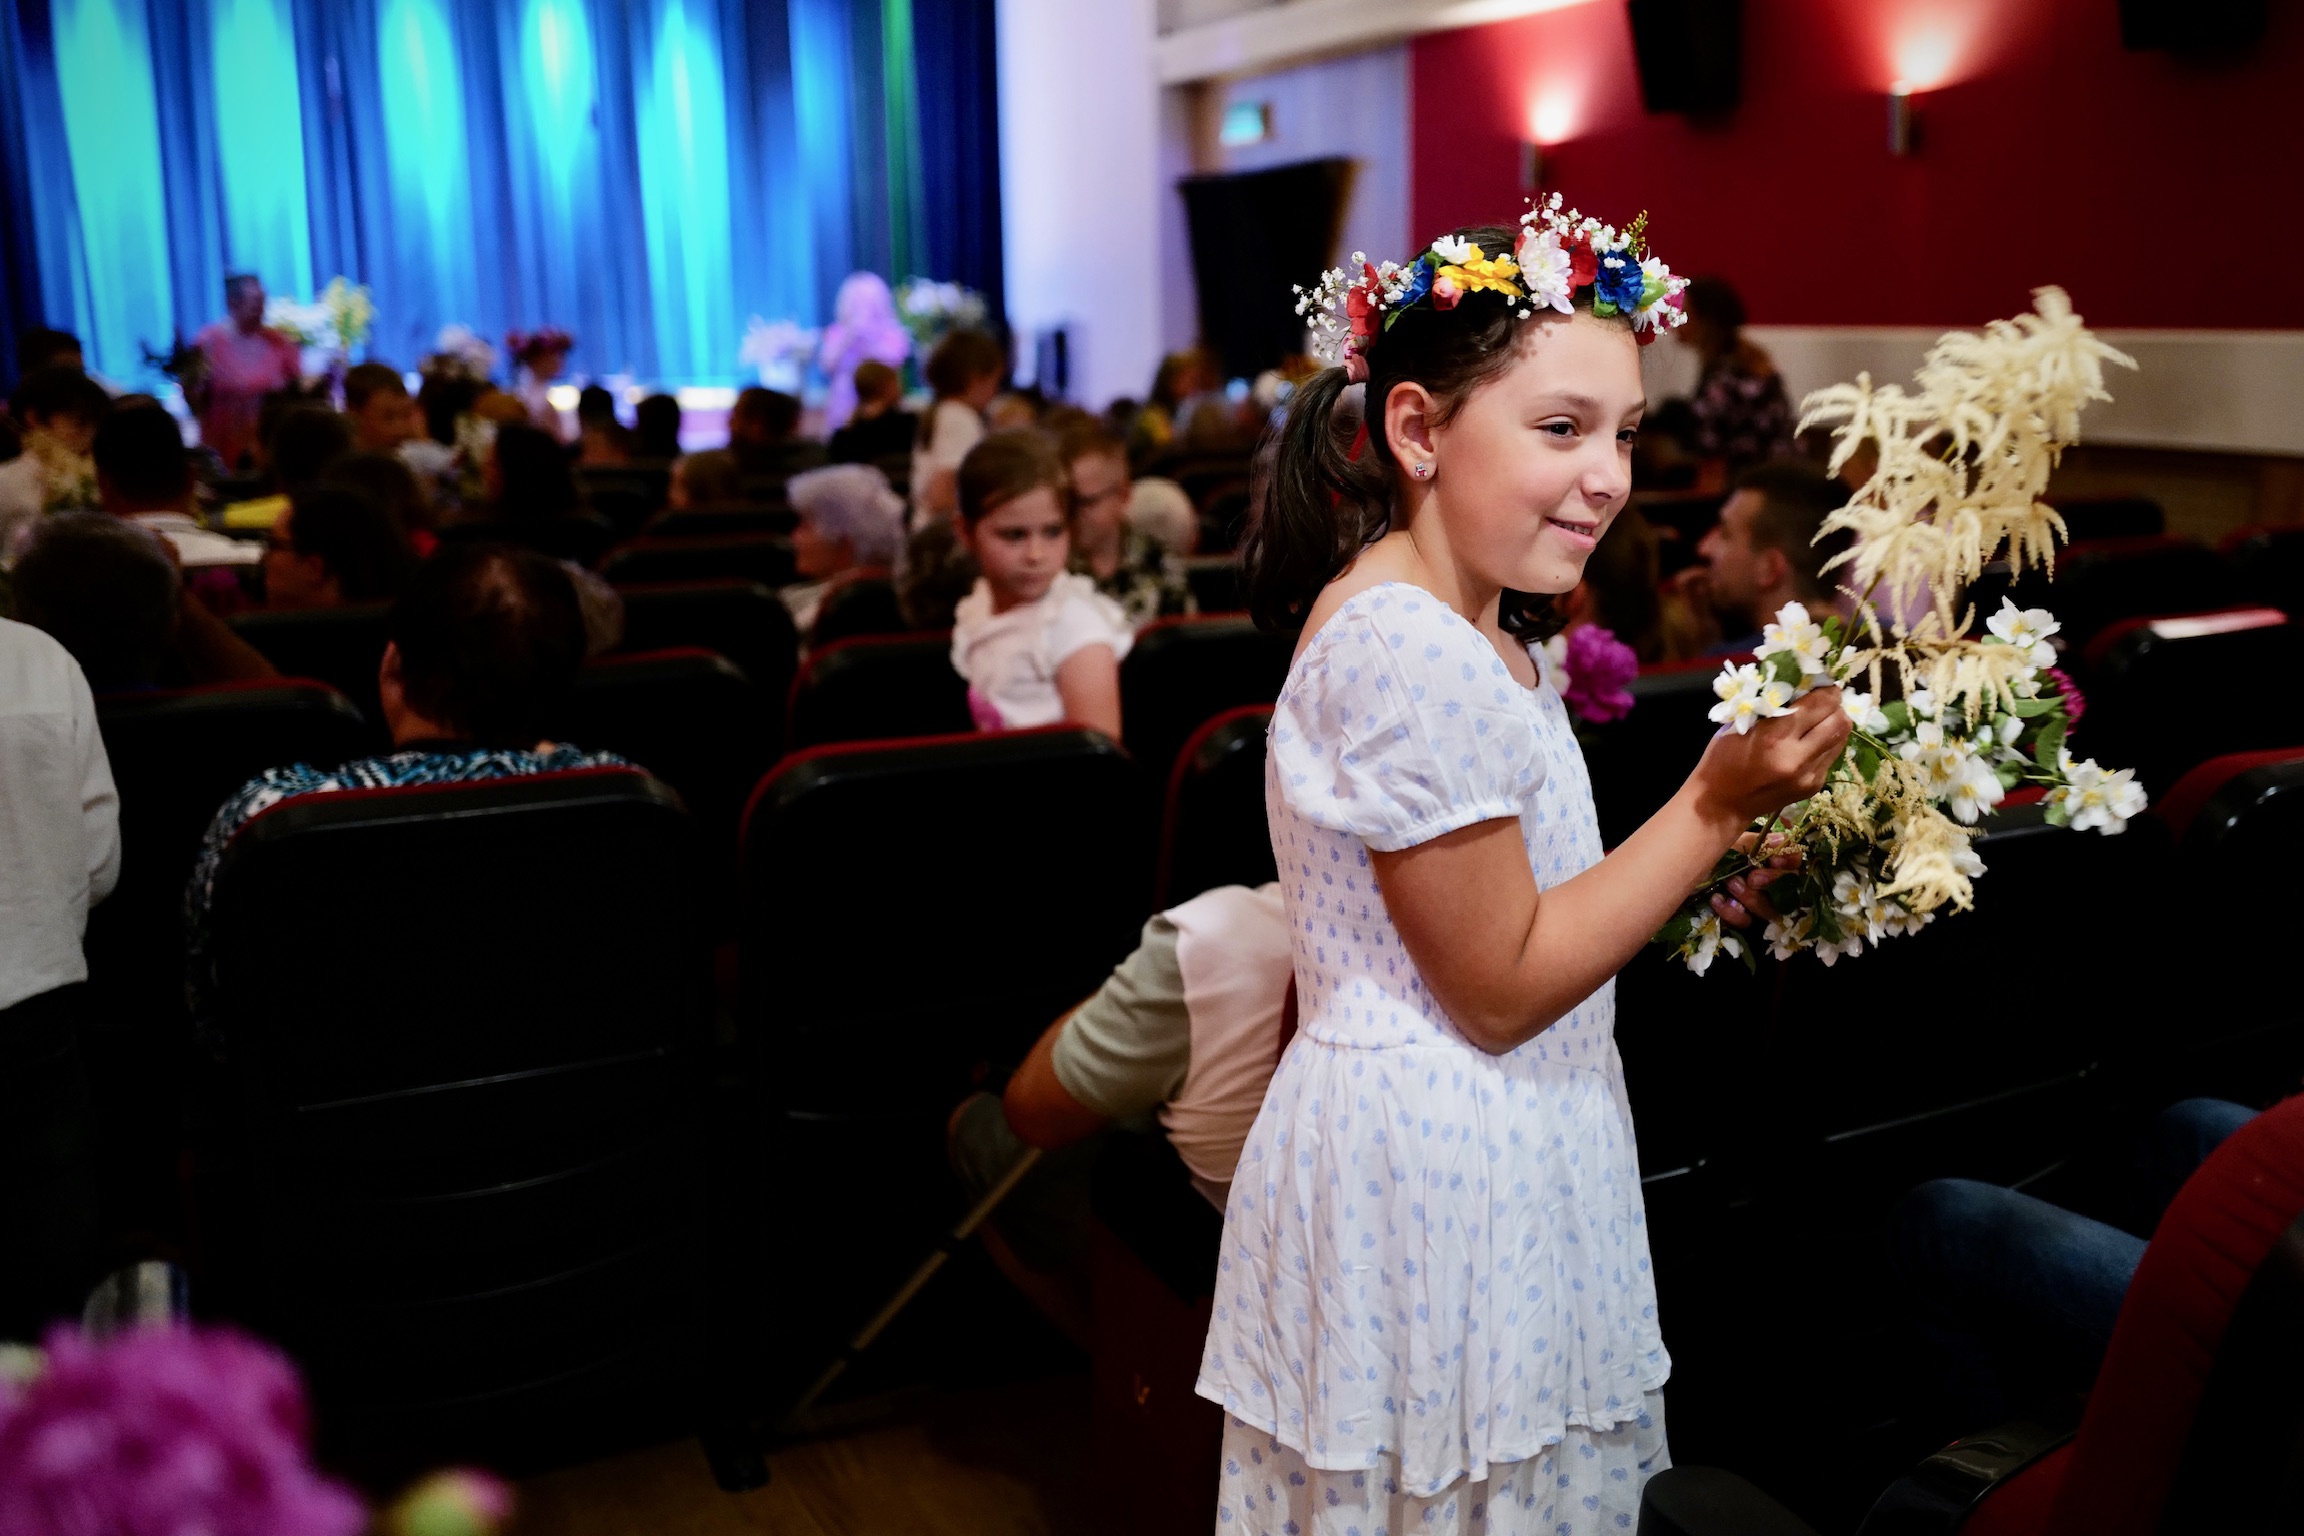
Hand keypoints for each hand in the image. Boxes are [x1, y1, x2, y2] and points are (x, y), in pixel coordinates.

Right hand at [1688, 686, 1851, 828]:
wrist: (1722, 804)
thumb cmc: (1723, 758)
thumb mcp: (1741, 724)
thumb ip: (1772, 705)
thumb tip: (1802, 685)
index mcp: (1774, 736)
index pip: (1820, 704)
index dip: (1827, 689)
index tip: (1821, 684)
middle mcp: (1797, 757)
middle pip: (1839, 720)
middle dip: (1836, 705)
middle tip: (1824, 700)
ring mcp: (1809, 775)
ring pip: (1841, 738)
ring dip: (1834, 723)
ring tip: (1820, 718)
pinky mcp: (1814, 786)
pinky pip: (1832, 755)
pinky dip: (1826, 742)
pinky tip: (1811, 741)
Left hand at [1711, 830, 1798, 930]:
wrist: (1677, 869)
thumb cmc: (1706, 851)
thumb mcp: (1730, 842)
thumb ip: (1757, 844)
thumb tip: (1781, 841)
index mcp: (1767, 859)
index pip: (1795, 863)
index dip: (1789, 862)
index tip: (1775, 860)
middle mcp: (1767, 882)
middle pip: (1789, 890)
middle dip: (1772, 883)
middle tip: (1752, 878)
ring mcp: (1755, 902)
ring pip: (1769, 910)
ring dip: (1751, 898)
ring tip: (1730, 884)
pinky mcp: (1739, 917)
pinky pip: (1746, 922)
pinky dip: (1732, 912)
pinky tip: (1716, 899)